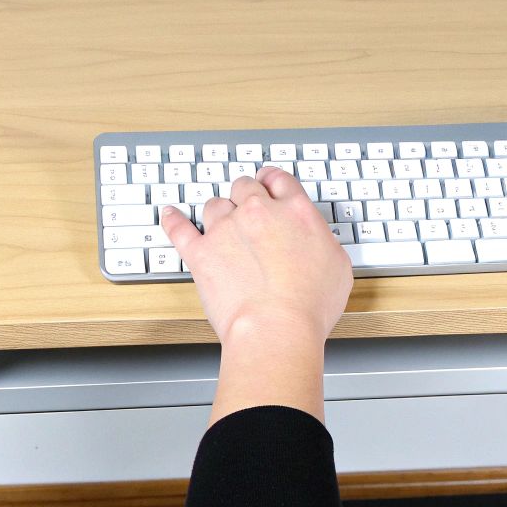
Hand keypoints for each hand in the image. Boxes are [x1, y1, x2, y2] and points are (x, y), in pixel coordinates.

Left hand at [159, 168, 353, 348]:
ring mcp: (226, 230)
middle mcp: (258, 213)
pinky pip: (179, 228)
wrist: (276, 327)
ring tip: (219, 223)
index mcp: (295, 212)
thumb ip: (322, 241)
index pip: (280, 180)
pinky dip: (173, 220)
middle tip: (246, 206)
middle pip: (245, 186)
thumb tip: (317, 240)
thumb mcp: (337, 266)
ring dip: (218, 211)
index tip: (268, 182)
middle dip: (245, 194)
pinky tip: (169, 214)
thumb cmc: (309, 305)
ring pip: (215, 205)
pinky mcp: (200, 252)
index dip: (272, 180)